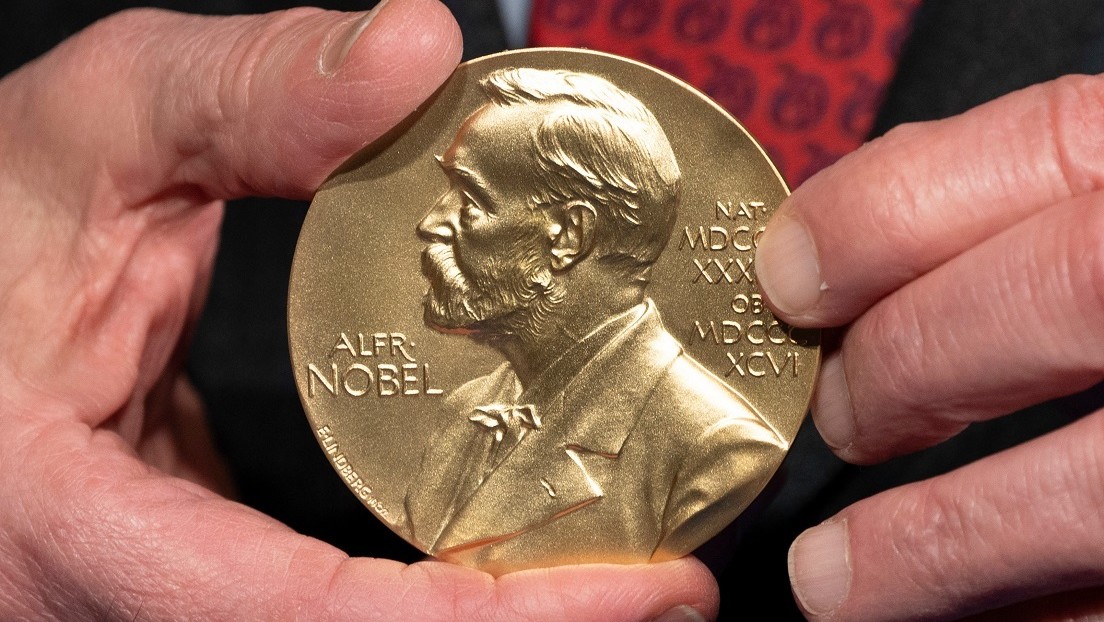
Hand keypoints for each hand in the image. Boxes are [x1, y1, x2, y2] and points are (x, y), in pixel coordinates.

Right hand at [0, 3, 717, 619]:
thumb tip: (415, 53)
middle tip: (668, 590)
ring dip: (486, 621)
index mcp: (71, 529)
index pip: (309, 619)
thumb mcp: (83, 137)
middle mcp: (105, 601)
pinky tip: (502, 543)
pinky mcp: (176, 569)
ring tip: (616, 573)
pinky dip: (424, 595)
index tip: (646, 592)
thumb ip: (240, 93)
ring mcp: (141, 598)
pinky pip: (312, 611)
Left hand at [756, 75, 1103, 619]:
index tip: (790, 276)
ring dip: (935, 547)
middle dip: (908, 362)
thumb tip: (838, 250)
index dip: (887, 213)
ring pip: (1097, 494)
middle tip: (837, 418)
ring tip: (835, 583)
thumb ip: (1039, 205)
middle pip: (1062, 292)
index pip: (1048, 146)